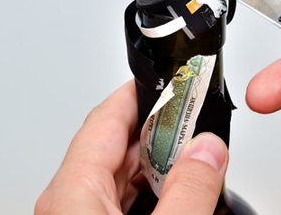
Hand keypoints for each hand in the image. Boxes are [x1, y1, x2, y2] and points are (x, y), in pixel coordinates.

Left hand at [35, 81, 228, 213]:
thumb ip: (188, 191)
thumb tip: (209, 150)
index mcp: (73, 193)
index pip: (105, 119)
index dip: (141, 92)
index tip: (171, 78)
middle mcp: (70, 203)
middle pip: (118, 144)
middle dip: (163, 128)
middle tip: (198, 119)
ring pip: (124, 173)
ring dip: (163, 162)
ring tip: (197, 157)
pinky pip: (125, 198)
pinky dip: (155, 188)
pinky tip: (180, 191)